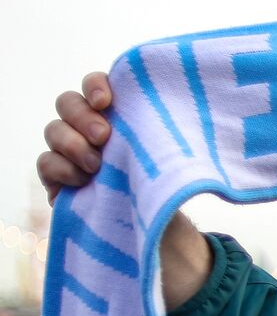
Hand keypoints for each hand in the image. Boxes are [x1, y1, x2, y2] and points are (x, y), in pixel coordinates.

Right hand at [38, 71, 212, 308]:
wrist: (157, 230)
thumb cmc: (166, 186)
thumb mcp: (172, 159)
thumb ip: (167, 137)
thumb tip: (192, 124)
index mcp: (117, 115)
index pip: (96, 85)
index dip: (95, 85)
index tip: (106, 100)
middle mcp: (88, 128)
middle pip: (67, 102)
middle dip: (82, 117)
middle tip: (104, 137)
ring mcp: (70, 152)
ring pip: (53, 130)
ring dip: (72, 144)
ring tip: (97, 166)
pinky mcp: (58, 178)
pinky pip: (46, 162)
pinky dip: (61, 168)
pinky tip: (83, 181)